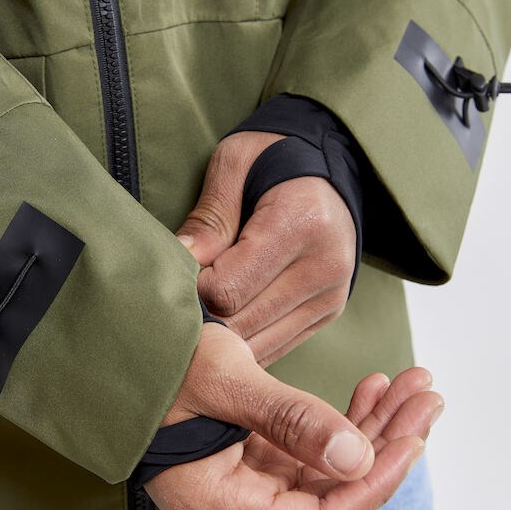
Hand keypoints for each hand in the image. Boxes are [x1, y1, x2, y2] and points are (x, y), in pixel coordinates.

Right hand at [148, 322, 442, 509]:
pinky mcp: (251, 466)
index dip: (373, 488)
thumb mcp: (222, 379)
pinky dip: (343, 425)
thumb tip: (358, 460)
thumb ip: (289, 420)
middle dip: (385, 445)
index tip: (413, 440)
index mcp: (215, 506)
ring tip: (411, 385)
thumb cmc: (153, 361)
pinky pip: (310, 456)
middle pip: (332, 499)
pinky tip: (371, 390)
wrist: (115, 349)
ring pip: (328, 475)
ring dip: (372, 430)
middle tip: (426, 394)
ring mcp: (243, 490)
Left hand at [176, 131, 356, 366]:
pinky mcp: (328, 312)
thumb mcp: (233, 164)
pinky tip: (227, 322)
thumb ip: (208, 218)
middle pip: (241, 324)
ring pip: (258, 347)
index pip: (228, 290)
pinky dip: (245, 345)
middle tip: (182, 297)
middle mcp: (324, 267)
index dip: (193, 289)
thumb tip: (180, 263)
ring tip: (202, 311)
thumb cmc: (270, 160)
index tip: (183, 271)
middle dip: (204, 318)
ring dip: (223, 338)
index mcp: (300, 224)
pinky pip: (276, 349)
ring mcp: (331, 296)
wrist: (326, 169)